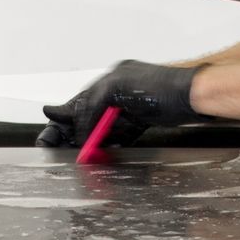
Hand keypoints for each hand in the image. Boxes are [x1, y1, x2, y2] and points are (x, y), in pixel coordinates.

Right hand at [37, 61, 205, 147]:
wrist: (193, 97)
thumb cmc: (160, 87)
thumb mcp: (115, 90)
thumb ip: (91, 107)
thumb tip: (79, 129)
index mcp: (107, 83)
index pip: (75, 105)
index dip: (59, 122)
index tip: (47, 140)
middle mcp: (116, 95)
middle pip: (86, 118)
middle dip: (70, 135)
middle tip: (57, 151)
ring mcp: (129, 109)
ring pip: (102, 129)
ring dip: (89, 143)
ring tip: (77, 157)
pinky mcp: (143, 122)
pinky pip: (120, 136)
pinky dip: (109, 145)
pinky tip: (101, 154)